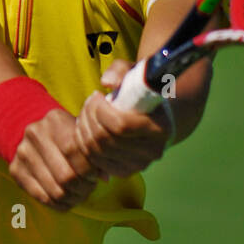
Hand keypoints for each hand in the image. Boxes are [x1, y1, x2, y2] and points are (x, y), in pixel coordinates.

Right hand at [9, 106, 111, 211]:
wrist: (34, 134)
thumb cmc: (66, 135)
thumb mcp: (79, 135)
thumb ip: (93, 152)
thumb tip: (105, 177)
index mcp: (55, 120)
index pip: (74, 152)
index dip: (89, 170)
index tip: (95, 176)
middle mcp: (35, 134)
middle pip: (65, 175)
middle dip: (83, 187)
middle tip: (89, 187)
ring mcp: (23, 153)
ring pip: (55, 191)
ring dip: (73, 198)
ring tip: (80, 194)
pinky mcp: (16, 170)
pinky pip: (42, 198)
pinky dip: (59, 204)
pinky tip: (67, 199)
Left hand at [75, 60, 172, 178]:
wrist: (154, 118)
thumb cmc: (142, 93)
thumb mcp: (135, 74)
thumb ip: (121, 71)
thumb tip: (106, 82)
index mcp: (160, 127)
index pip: (120, 125)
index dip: (99, 110)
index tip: (96, 95)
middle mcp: (153, 150)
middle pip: (104, 139)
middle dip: (88, 118)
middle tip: (88, 104)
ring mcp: (140, 164)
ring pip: (96, 151)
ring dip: (83, 130)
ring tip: (86, 115)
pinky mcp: (126, 172)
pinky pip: (96, 162)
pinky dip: (85, 146)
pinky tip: (87, 130)